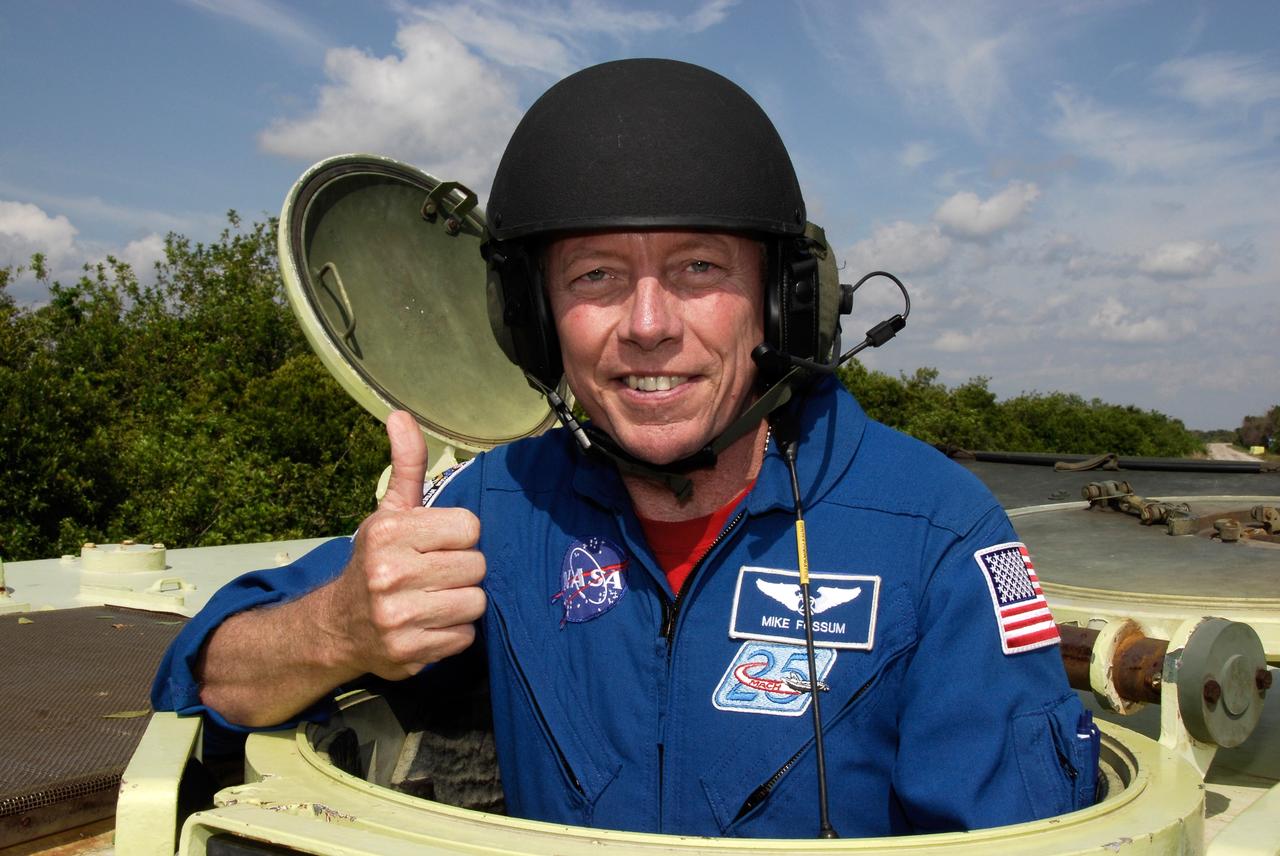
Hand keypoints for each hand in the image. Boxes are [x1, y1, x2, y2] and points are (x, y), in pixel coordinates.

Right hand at [324, 410, 484, 679]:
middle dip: (462, 570)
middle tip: (436, 574)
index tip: (437, 543)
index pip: (469, 527)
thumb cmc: (376, 560)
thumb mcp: (389, 511)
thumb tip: (400, 414)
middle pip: (476, 567)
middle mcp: (390, 574)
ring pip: (475, 603)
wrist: (337, 626)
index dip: (459, 536)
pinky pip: (464, 637)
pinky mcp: (408, 653)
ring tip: (434, 599)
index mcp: (389, 532)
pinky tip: (430, 625)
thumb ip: (406, 465)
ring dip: (461, 603)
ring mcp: (397, 617)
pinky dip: (453, 634)